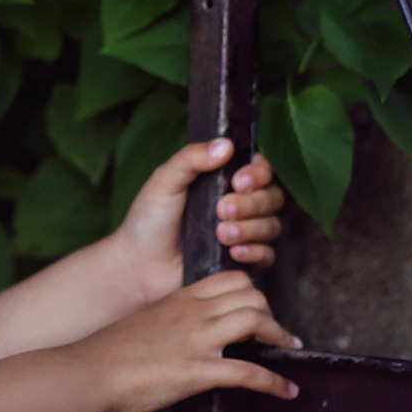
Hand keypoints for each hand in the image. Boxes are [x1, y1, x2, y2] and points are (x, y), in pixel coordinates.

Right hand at [82, 269, 300, 411]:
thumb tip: (175, 339)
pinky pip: (250, 373)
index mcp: (178, 300)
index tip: (257, 310)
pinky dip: (276, 383)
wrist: (87, 372)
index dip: (251, 292)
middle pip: (251, 295)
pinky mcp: (198, 372)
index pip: (230, 280)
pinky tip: (288, 392)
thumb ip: (164, 325)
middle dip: (270, 313)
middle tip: (277, 335)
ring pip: (257, 321)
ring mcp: (197, 341)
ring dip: (279, 337)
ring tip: (288, 352)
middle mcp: (193, 314)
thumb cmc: (103, 354)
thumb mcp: (140, 325)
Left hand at [107, 139, 287, 305]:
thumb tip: (226, 145)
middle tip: (221, 210)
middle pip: (272, 197)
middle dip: (251, 203)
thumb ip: (191, 158)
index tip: (238, 181)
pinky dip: (255, 252)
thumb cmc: (148, 221)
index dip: (258, 173)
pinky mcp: (241, 262)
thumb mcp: (164, 181)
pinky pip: (267, 256)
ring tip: (220, 234)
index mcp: (223, 180)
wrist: (139, 266)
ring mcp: (242, 234)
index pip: (260, 169)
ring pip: (271, 226)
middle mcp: (239, 205)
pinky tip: (233, 252)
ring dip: (250, 228)